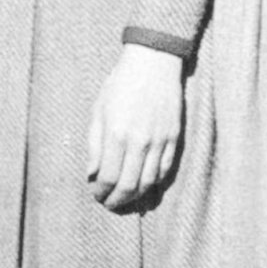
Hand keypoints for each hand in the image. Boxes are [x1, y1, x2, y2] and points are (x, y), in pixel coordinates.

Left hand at [86, 44, 185, 212]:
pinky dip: (154, 183)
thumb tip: (92, 175)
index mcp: (116, 134)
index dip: (101, 192)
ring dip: (135, 196)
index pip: (108, 177)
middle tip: (109, 204)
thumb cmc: (120, 84)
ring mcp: (160, 141)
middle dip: (117, 201)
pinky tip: (144, 186)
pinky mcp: (174, 138)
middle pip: (129, 185)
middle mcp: (140, 141)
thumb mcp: (98, 111)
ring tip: (125, 198)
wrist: (154, 63)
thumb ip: (94, 145)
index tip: (96, 195)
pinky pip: (165, 170)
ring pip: (149, 182)